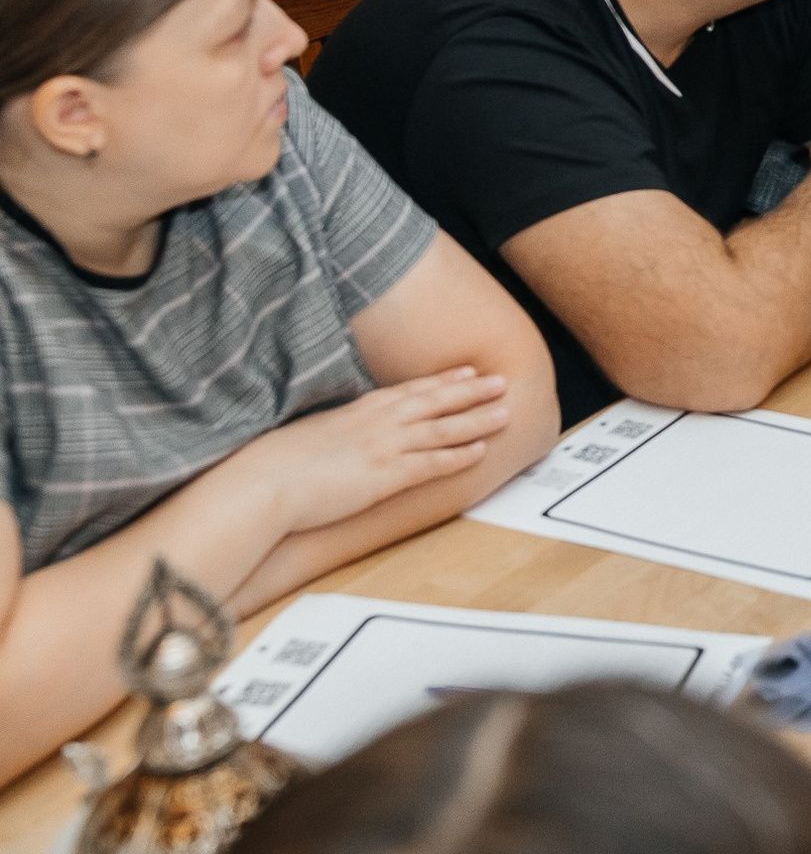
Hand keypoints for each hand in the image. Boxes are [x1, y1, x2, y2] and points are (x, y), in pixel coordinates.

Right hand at [232, 367, 512, 532]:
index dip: (440, 380)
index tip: (466, 370)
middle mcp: (376, 423)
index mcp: (357, 410)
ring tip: (506, 411)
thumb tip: (337, 436)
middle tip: (501, 380)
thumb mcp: (308, 435)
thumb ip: (333, 431)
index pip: (408, 390)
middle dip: (470, 390)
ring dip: (477, 419)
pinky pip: (432, 463)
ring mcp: (384, 447)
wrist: (263, 482)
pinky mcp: (385, 476)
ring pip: (443, 428)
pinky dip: (459, 456)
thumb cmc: (273, 463)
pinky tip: (481, 451)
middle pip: (434, 401)